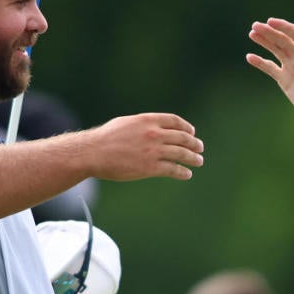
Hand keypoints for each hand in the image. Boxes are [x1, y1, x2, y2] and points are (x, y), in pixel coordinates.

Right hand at [85, 113, 203, 181]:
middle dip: (193, 143)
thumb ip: (143, 125)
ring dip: (193, 158)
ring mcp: (153, 151)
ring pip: (181, 154)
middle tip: (199, 148)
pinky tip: (187, 174)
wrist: (93, 153)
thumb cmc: (106, 138)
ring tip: (198, 161)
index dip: (186, 127)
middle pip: (182, 137)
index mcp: (148, 120)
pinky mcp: (150, 167)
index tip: (192, 132)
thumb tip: (153, 128)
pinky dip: (182, 172)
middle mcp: (154, 134)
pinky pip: (173, 169)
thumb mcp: (126, 123)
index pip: (175, 121)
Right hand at [246, 18, 293, 130]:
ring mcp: (292, 67)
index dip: (283, 27)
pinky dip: (260, 62)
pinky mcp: (285, 80)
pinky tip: (250, 57)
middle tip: (255, 26)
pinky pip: (270, 68)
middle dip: (269, 32)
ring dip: (264, 41)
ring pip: (275, 50)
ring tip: (252, 34)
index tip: (270, 22)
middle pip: (282, 40)